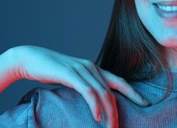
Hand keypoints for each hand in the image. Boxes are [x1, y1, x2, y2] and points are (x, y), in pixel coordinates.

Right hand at [11, 45, 148, 127]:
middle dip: (118, 112)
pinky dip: (95, 106)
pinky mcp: (71, 74)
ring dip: (109, 113)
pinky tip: (97, 118)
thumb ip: (84, 86)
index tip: (146, 104)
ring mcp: (82, 69)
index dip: (134, 93)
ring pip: (103, 93)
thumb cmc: (50, 71)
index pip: (119, 81)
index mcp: (94, 68)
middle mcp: (91, 67)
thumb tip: (93, 101)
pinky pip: (88, 92)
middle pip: (112, 92)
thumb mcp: (72, 79)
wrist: (30, 58)